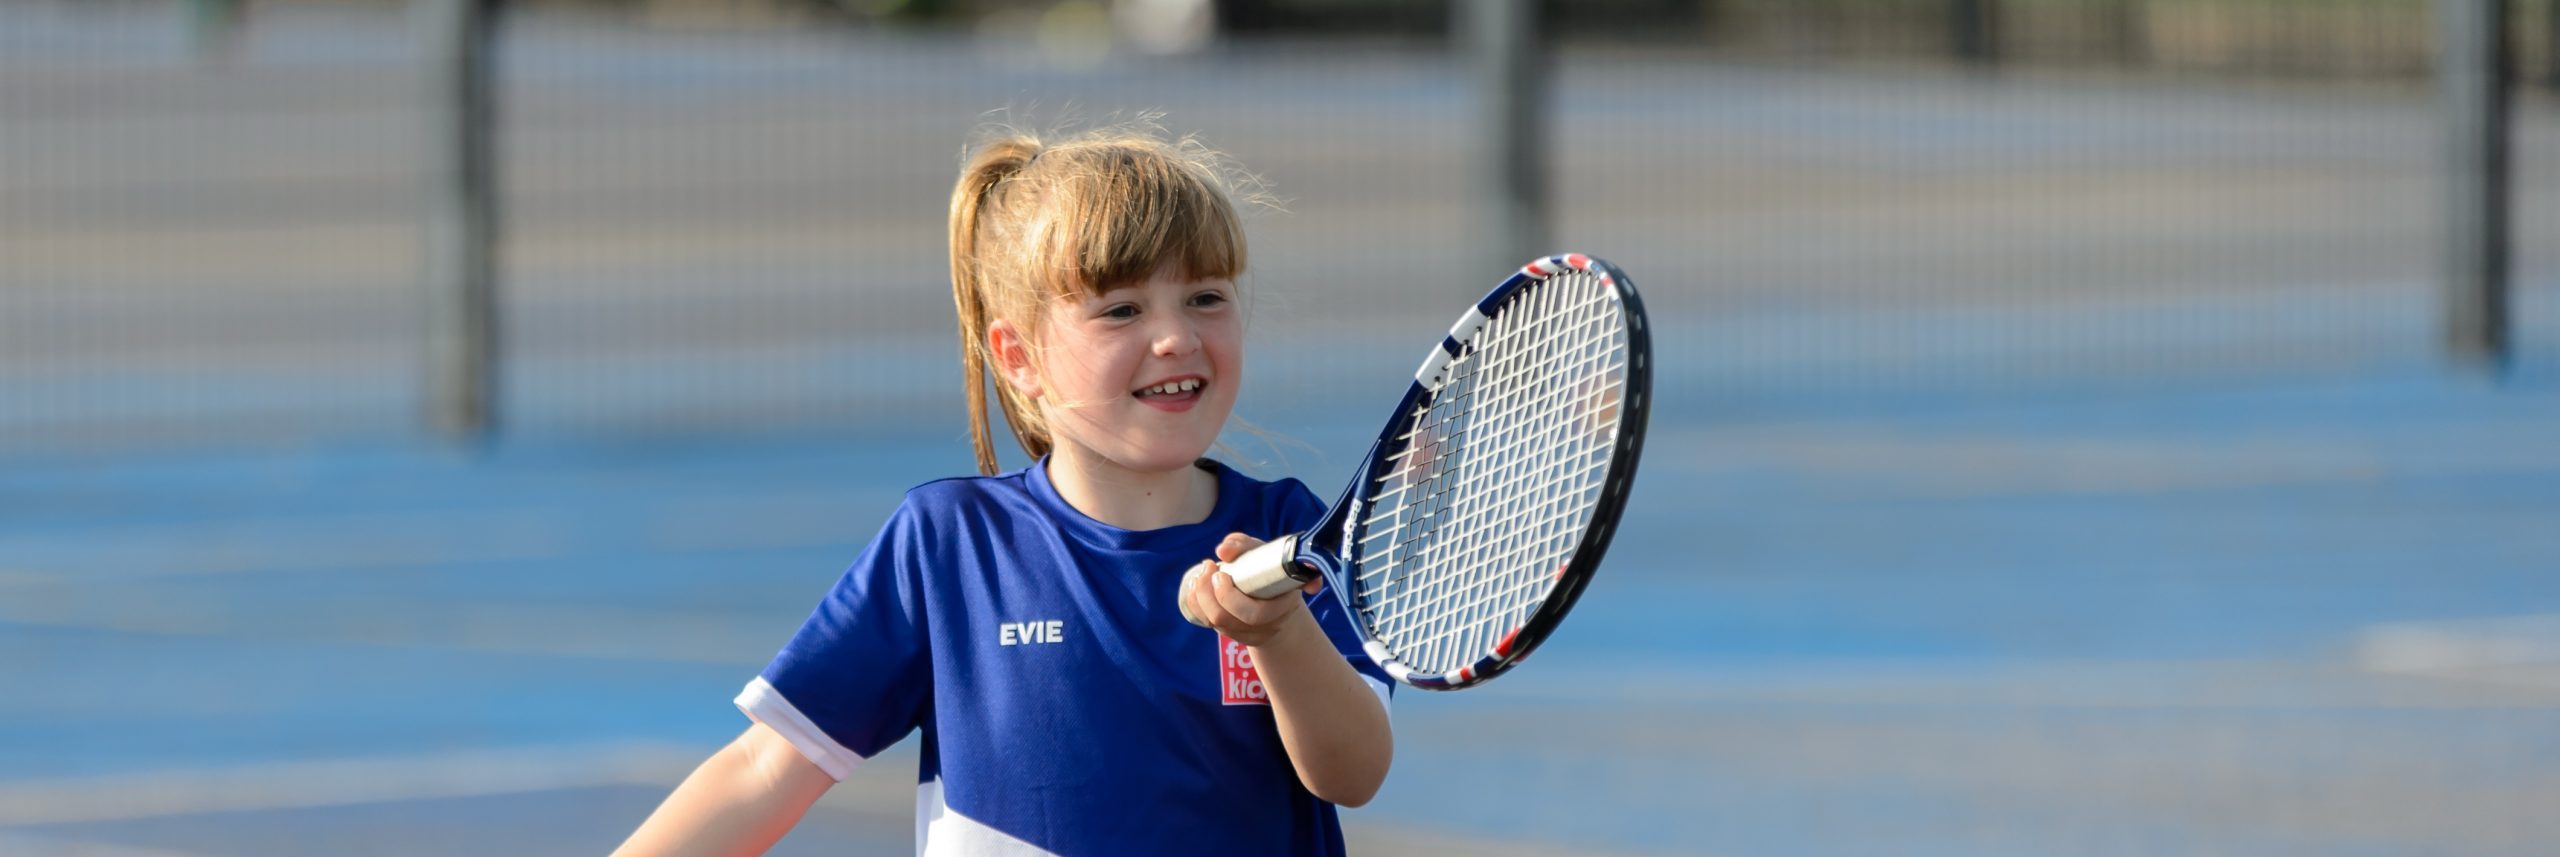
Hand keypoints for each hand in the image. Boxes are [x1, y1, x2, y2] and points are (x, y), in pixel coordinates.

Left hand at [1180, 532, 1323, 646]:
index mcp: (1283, 606)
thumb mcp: (1266, 554)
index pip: (1255, 614)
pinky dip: (1197, 605)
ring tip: (1198, 576)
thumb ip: (1245, 546)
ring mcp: (1250, 633)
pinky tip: (1195, 587)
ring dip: (1200, 597)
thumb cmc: (1274, 572)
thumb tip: (1222, 550)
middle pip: (1228, 619)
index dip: (1230, 596)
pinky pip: (1210, 624)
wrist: (1282, 600)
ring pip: (1217, 623)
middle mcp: (1267, 625)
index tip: (1220, 572)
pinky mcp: (1235, 634)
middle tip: (1208, 568)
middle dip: (1208, 594)